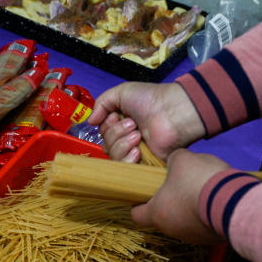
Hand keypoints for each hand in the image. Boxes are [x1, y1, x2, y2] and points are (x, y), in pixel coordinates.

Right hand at [87, 82, 204, 162]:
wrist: (172, 111)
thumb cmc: (152, 99)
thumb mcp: (121, 93)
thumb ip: (101, 103)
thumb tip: (90, 122)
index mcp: (122, 124)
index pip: (103, 134)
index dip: (106, 126)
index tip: (116, 116)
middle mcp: (128, 139)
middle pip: (106, 145)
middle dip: (115, 133)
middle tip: (133, 124)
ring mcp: (137, 153)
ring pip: (113, 156)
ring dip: (122, 143)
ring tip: (138, 134)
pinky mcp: (144, 165)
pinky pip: (125, 169)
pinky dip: (127, 159)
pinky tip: (138, 150)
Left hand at [131, 148, 230, 243]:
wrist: (234, 201)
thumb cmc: (199, 180)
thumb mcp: (182, 159)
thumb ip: (173, 160)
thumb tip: (175, 162)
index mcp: (157, 213)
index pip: (137, 215)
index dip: (139, 204)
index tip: (144, 194)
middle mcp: (172, 230)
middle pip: (164, 218)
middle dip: (170, 202)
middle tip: (179, 186)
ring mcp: (193, 237)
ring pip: (185, 222)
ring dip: (190, 208)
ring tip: (203, 191)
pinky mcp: (212, 238)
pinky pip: (205, 225)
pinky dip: (207, 214)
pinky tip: (216, 200)